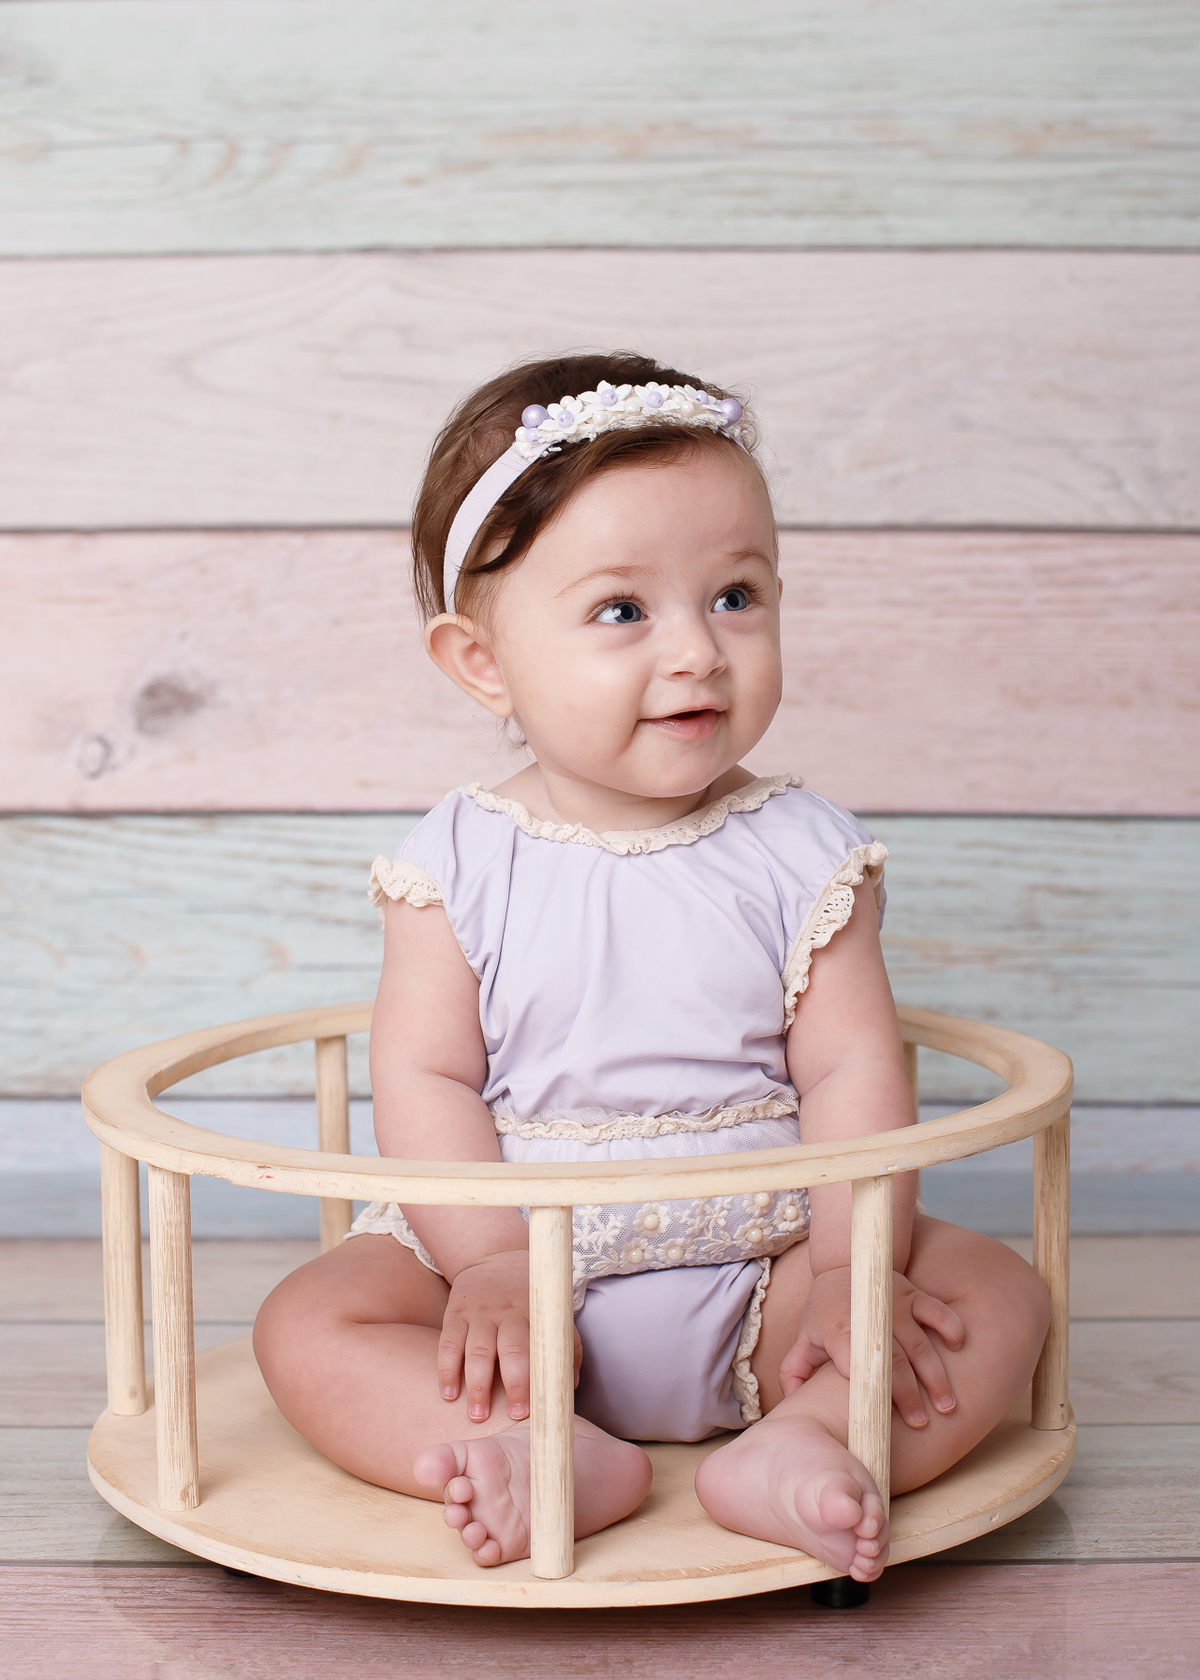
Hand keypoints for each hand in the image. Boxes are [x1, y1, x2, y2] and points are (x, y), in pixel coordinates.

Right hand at [438, 1249, 582, 1423]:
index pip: (541, 1347)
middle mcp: (508, 1312)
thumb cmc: (530, 1297)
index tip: (538, 1406)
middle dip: (513, 1384)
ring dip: (477, 1384)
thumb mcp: (553, 1312)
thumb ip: (565, 1346)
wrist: (496, 1256)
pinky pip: (448, 1343)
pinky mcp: (455, 1312)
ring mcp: (479, 1312)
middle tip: (513, 1416)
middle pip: (511, 1349)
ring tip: (477, 1414)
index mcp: (536, 1313)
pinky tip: (448, 1393)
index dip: (541, 1377)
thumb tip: (570, 1387)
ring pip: (477, 1349)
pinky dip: (447, 1369)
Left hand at [779, 1266, 965, 1428]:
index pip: (855, 1363)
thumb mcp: (805, 1338)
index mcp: (839, 1331)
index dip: (869, 1386)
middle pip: (893, 1361)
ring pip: (920, 1344)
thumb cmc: (825, 1310)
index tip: (882, 1413)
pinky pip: (938, 1311)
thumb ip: (794, 1371)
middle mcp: (869, 1317)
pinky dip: (950, 1328)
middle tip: (921, 1422)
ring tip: (946, 1405)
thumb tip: (792, 1405)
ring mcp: (894, 1304)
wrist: (843, 1263)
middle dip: (909, 1394)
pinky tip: (957, 1348)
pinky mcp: (912, 1294)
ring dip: (935, 1376)